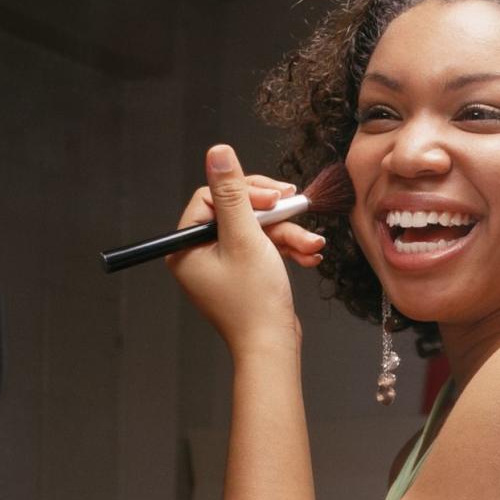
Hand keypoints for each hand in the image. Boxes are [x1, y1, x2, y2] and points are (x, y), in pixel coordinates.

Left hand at [166, 145, 323, 352]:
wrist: (272, 348)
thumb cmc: (255, 301)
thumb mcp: (246, 238)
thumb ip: (234, 193)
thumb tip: (218, 151)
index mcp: (187, 246)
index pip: (214, 197)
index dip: (248, 192)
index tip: (277, 198)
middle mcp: (199, 254)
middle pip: (239, 212)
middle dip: (274, 216)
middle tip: (297, 210)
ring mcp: (221, 266)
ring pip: (257, 231)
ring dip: (288, 235)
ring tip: (312, 247)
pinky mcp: (242, 275)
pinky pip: (264, 249)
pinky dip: (286, 250)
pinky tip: (308, 257)